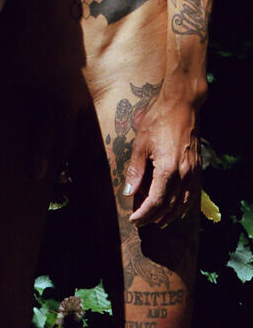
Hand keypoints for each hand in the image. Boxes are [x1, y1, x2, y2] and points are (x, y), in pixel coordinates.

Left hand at [123, 96, 200, 226]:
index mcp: (168, 169)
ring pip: (184, 204)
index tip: (133, 220)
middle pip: (169, 207)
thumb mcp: (140, 144)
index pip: (156, 202)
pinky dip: (183, 206)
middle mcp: (184, 174)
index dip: (144, 214)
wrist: (182, 106)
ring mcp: (194, 172)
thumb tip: (129, 193)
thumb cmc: (158, 121)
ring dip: (170, 215)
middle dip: (154, 217)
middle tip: (141, 222)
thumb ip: (136, 170)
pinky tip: (175, 208)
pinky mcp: (198, 169)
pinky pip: (192, 195)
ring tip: (157, 220)